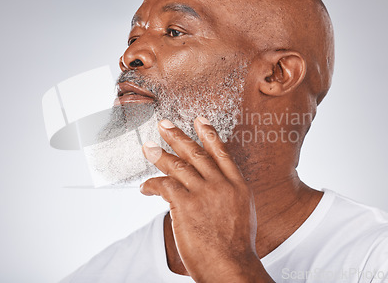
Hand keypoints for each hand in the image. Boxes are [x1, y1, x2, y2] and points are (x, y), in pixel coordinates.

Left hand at [140, 117, 272, 282]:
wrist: (230, 266)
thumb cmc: (235, 247)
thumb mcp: (242, 213)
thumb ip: (228, 194)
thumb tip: (214, 186)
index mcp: (238, 186)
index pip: (221, 153)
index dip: (209, 134)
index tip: (199, 121)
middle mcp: (221, 185)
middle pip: (196, 154)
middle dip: (178, 136)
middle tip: (164, 125)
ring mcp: (204, 193)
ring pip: (178, 166)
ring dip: (160, 155)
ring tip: (148, 148)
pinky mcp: (186, 204)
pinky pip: (164, 186)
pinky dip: (152, 184)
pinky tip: (145, 187)